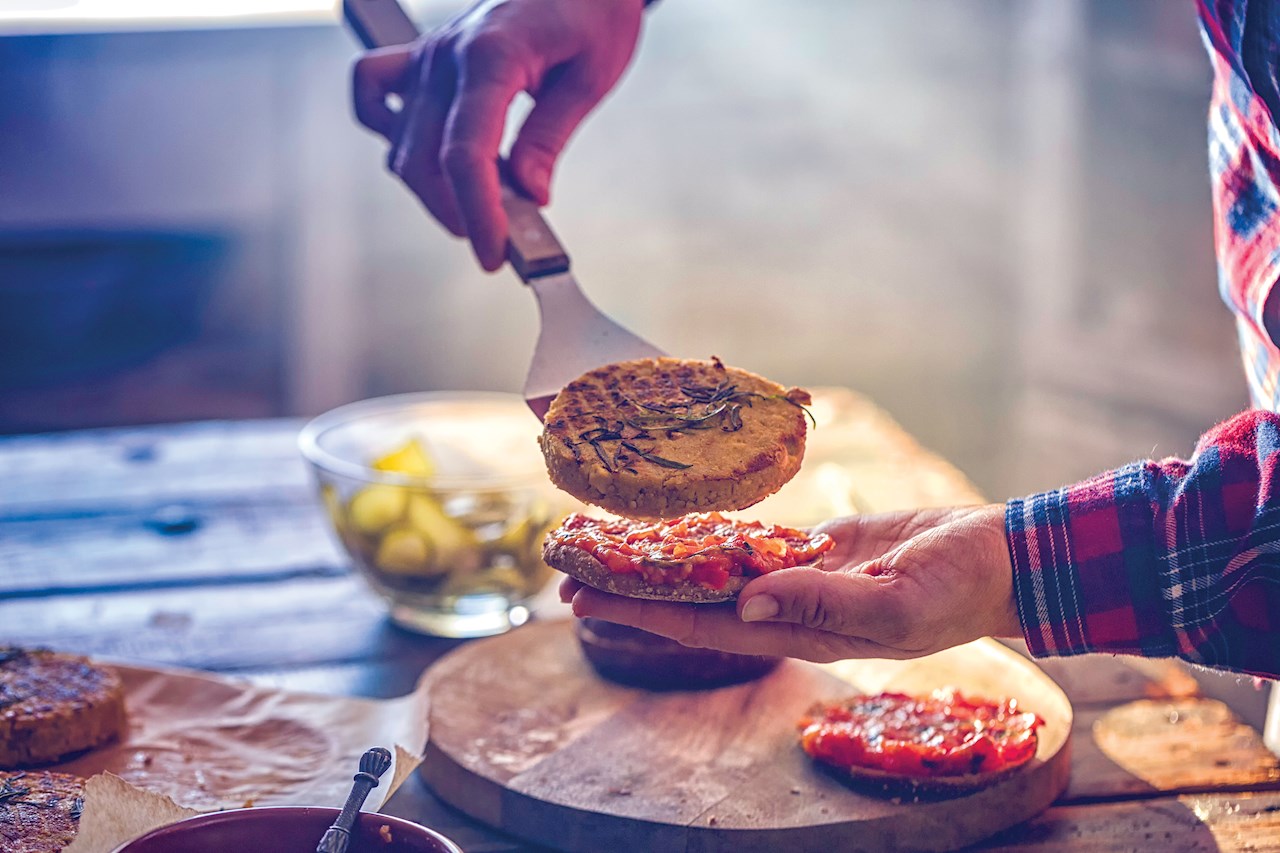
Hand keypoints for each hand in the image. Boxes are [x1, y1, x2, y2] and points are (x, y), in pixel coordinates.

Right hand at [352, 0, 645, 270]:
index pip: (466, 153)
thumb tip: (530, 195)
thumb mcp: (591, 75)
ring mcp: (428, 55)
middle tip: (497, 240)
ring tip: (479, 205)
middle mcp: (447, 55)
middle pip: (424, 158)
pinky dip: (388, 134)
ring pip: (400, 143)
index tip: (495, 254)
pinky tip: (425, 157)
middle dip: (457, 213)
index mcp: (492, 56)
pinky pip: (373, 94)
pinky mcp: (423, 56)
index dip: (478, 213)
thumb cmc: (593, 10)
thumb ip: (549, 136)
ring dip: (431, 189)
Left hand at [561, 505, 1021, 662]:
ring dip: (663, 562)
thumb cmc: (957, 587)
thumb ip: (824, 603)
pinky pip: (751, 543)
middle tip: (568, 572)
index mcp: (802, 631)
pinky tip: (676, 527)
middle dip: (632, 590)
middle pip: (694, 602)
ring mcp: (799, 578)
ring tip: (608, 547)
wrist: (995, 557)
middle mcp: (788, 610)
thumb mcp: (897, 600)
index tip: (585, 600)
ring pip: (716, 571)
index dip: (641, 614)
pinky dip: (711, 535)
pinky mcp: (815, 548)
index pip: (704, 626)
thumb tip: (747, 602)